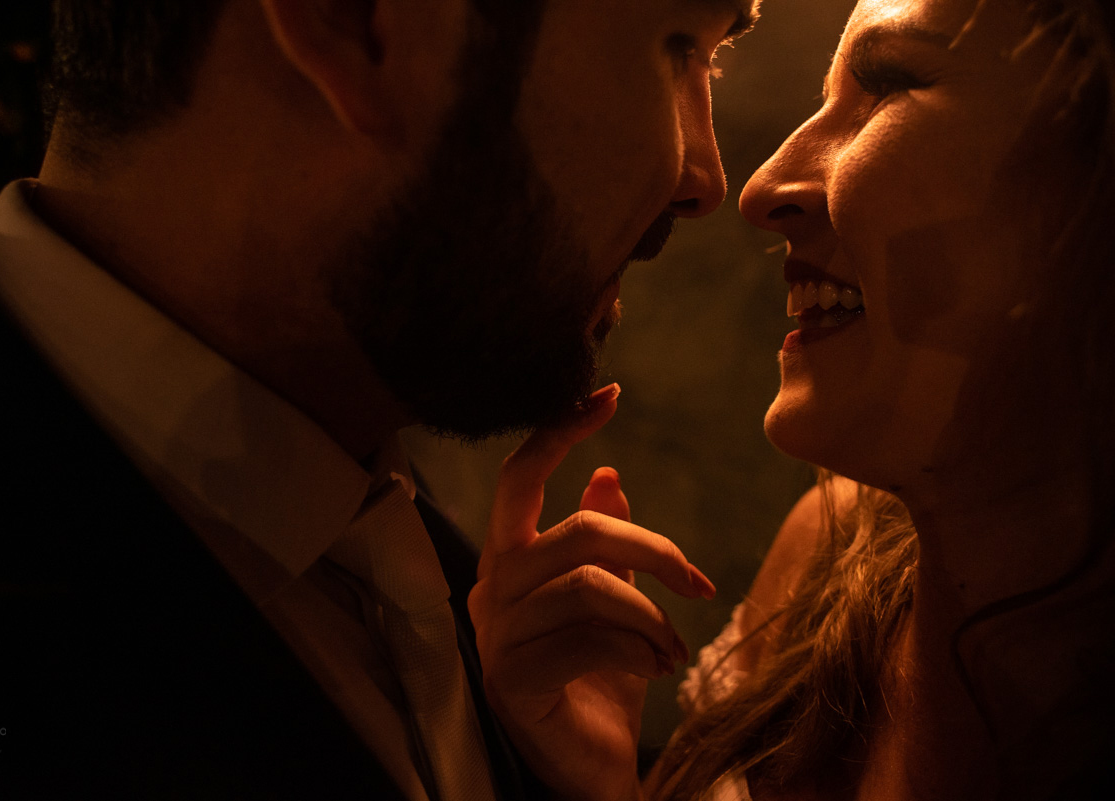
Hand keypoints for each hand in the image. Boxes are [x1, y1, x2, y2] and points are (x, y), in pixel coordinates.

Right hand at [468, 384, 715, 800]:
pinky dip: (639, 651)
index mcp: (507, 560)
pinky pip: (589, 640)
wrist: (591, 767)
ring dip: (651, 617)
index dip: (560, 432)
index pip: (519, 479)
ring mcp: (495, 636)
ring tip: (673, 648)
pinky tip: (656, 670)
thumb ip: (602, 544)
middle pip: (575, 532)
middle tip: (698, 582)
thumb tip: (608, 475)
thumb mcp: (610, 602)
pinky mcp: (512, 679)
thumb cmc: (600, 681)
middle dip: (651, 549)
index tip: (608, 396)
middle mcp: (490, 589)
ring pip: (589, 587)